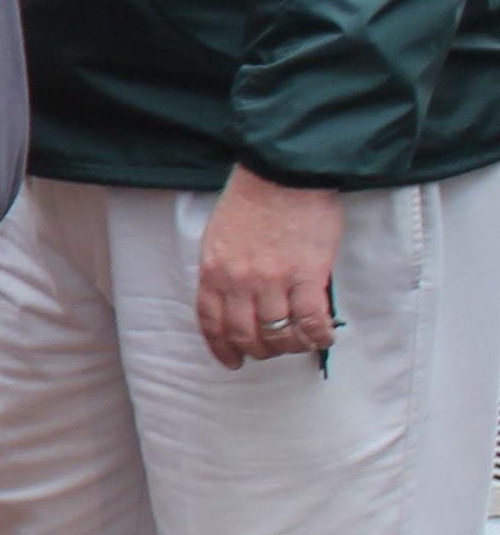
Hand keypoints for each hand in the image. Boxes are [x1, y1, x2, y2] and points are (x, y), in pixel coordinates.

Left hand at [196, 166, 344, 370]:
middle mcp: (239, 281)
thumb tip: (231, 298)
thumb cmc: (251, 199)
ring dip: (289, 346)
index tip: (231, 361)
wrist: (282, 173)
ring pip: (278, 333)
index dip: (221, 347)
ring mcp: (273, 280)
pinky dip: (317, 336)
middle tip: (270, 351)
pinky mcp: (307, 275)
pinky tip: (323, 338)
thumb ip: (222, 268)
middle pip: (245, 334)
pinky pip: (311, 320)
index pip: (212, 321)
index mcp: (213, 270)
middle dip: (258, 350)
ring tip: (298, 344)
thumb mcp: (220, 235)